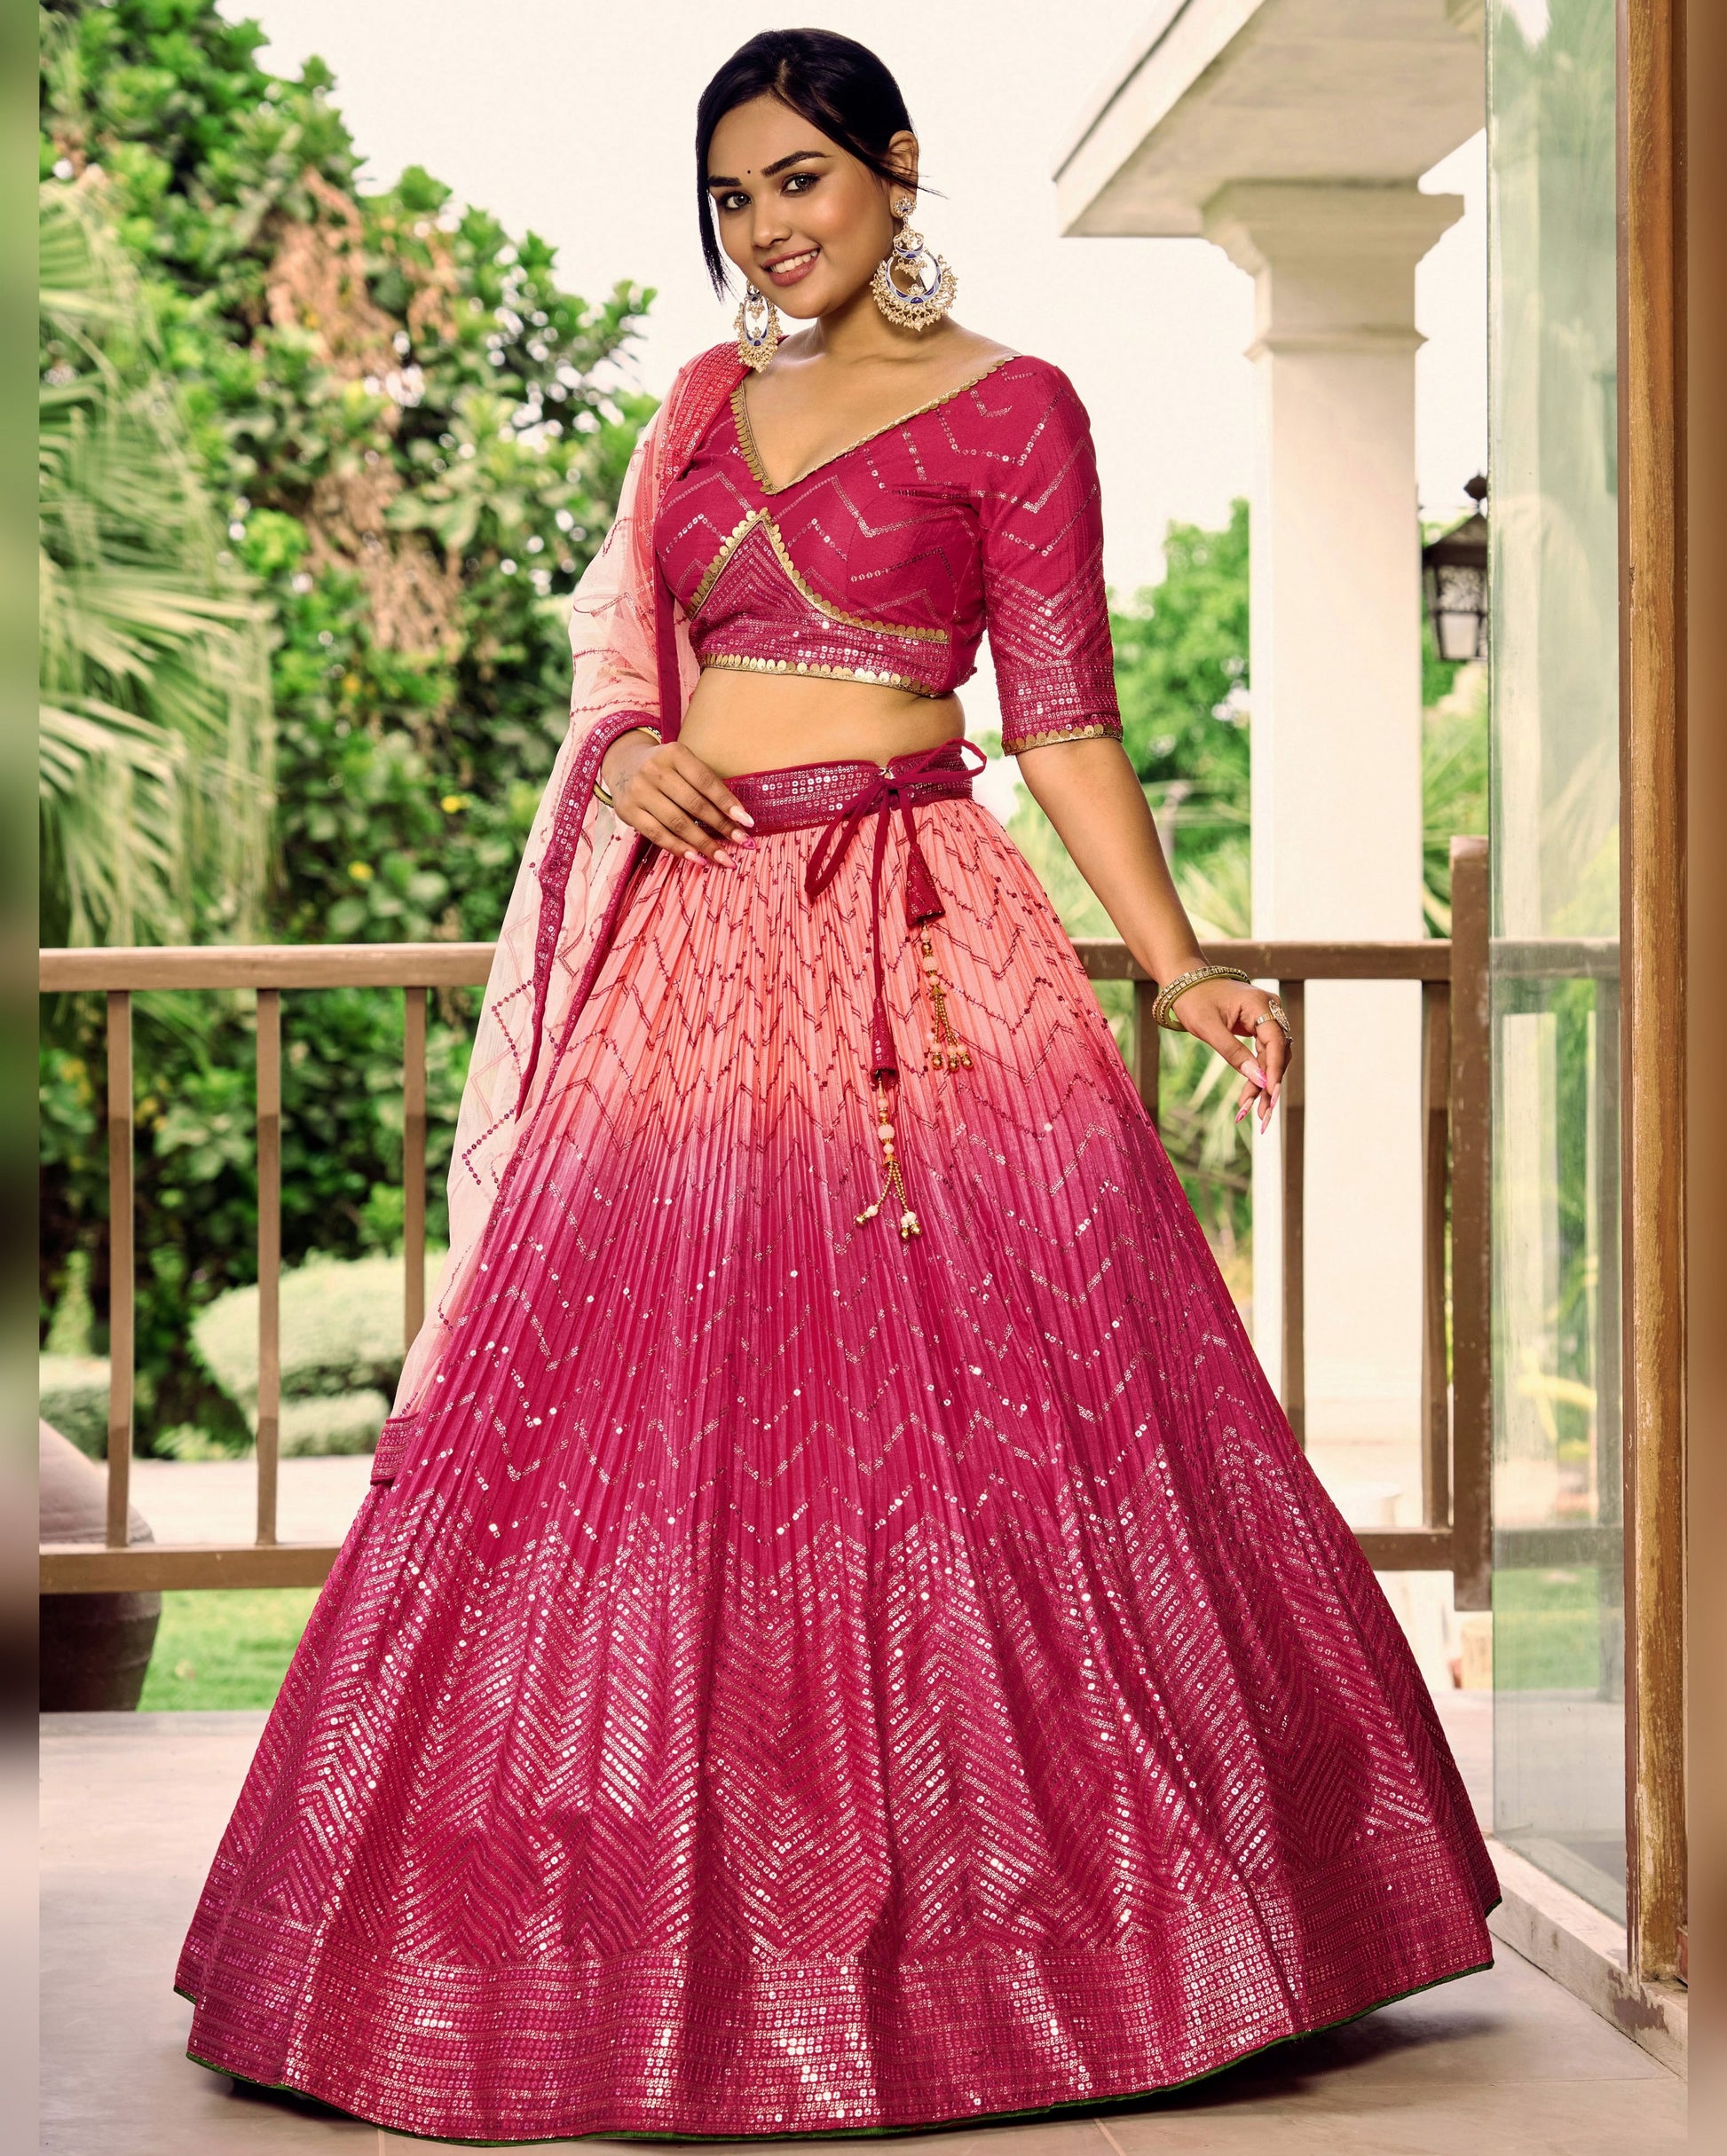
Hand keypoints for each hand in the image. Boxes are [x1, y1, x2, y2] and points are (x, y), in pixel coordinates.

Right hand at [602, 731, 755, 867]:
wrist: (622, 763)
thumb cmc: (665, 767)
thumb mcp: (683, 762)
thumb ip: (704, 783)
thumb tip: (736, 817)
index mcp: (674, 753)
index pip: (706, 781)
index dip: (728, 803)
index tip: (747, 822)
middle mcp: (654, 770)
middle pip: (694, 804)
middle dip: (722, 827)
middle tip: (743, 843)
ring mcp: (639, 792)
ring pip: (678, 823)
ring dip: (704, 844)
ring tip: (724, 858)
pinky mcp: (628, 811)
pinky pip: (658, 835)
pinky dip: (680, 849)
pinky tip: (698, 859)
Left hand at [1164, 975, 1291, 1134]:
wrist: (1184, 982)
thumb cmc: (1193, 1000)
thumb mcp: (1208, 1028)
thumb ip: (1233, 1053)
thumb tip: (1259, 1080)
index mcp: (1259, 1004)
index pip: (1276, 1041)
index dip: (1275, 1070)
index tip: (1270, 1094)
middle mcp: (1270, 1009)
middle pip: (1278, 1052)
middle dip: (1269, 1083)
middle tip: (1261, 1114)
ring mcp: (1266, 1017)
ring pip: (1273, 1056)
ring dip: (1264, 1083)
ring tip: (1250, 1110)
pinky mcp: (1259, 1026)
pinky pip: (1264, 1053)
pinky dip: (1257, 1074)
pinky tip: (1249, 1097)